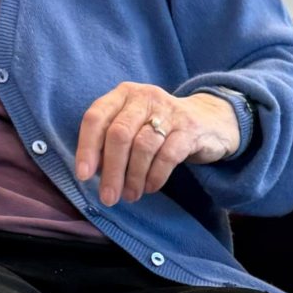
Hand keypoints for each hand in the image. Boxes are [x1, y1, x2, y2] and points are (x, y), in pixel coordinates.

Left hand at [75, 83, 242, 206]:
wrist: (208, 121)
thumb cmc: (160, 128)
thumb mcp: (133, 126)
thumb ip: (111, 142)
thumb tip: (92, 172)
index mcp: (123, 94)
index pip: (96, 118)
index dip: (87, 148)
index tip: (83, 176)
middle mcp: (144, 97)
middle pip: (119, 134)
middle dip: (112, 170)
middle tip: (109, 198)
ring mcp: (168, 111)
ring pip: (143, 147)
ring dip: (134, 177)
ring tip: (131, 195)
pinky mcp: (189, 129)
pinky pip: (167, 156)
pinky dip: (155, 176)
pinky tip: (150, 187)